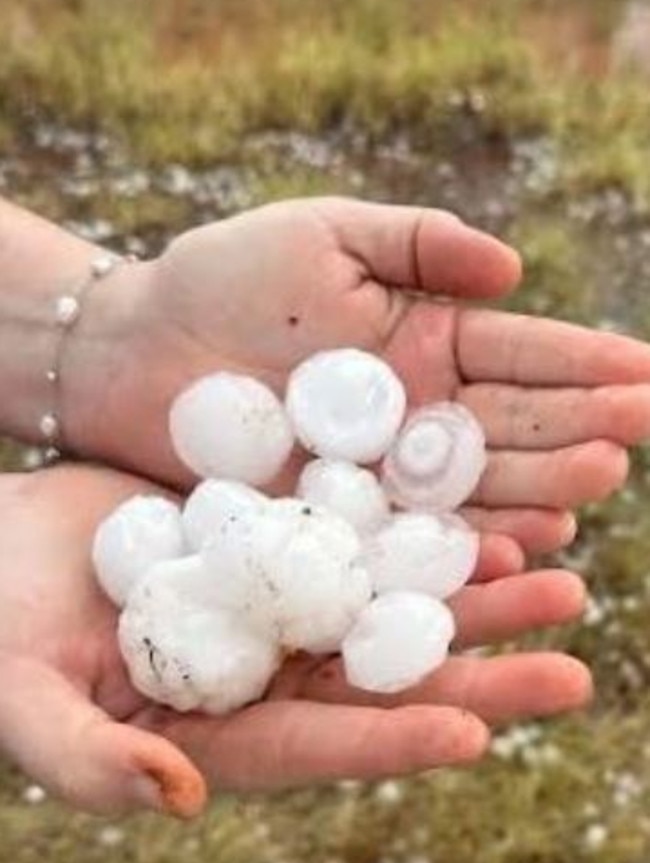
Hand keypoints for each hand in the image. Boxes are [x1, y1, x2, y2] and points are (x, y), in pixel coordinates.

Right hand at [0, 464, 589, 816]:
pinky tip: (488, 518)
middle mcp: (269, 671)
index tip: (469, 736)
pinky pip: (365, 535)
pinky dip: (423, 529)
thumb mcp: (26, 702)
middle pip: (384, 680)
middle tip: (570, 673)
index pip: (318, 743)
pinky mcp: (281, 540)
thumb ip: (89, 763)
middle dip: (476, 677)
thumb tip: (179, 802)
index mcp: (222, 727)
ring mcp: (281, 603)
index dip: (388, 740)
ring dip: (473, 600)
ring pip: (392, 605)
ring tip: (557, 582)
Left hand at [67, 198, 649, 554]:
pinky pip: (411, 535)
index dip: (579, 362)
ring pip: (474, 485)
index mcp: (423, 342)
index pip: (516, 354)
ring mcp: (380, 473)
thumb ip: (420, 244)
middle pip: (509, 425)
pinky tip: (519, 540)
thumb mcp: (325, 236)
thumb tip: (515, 270)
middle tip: (636, 429)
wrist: (133, 351)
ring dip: (538, 486)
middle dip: (576, 425)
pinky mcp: (339, 518)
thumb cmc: (221, 280)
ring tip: (599, 479)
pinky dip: (465, 541)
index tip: (642, 369)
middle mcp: (415, 416)